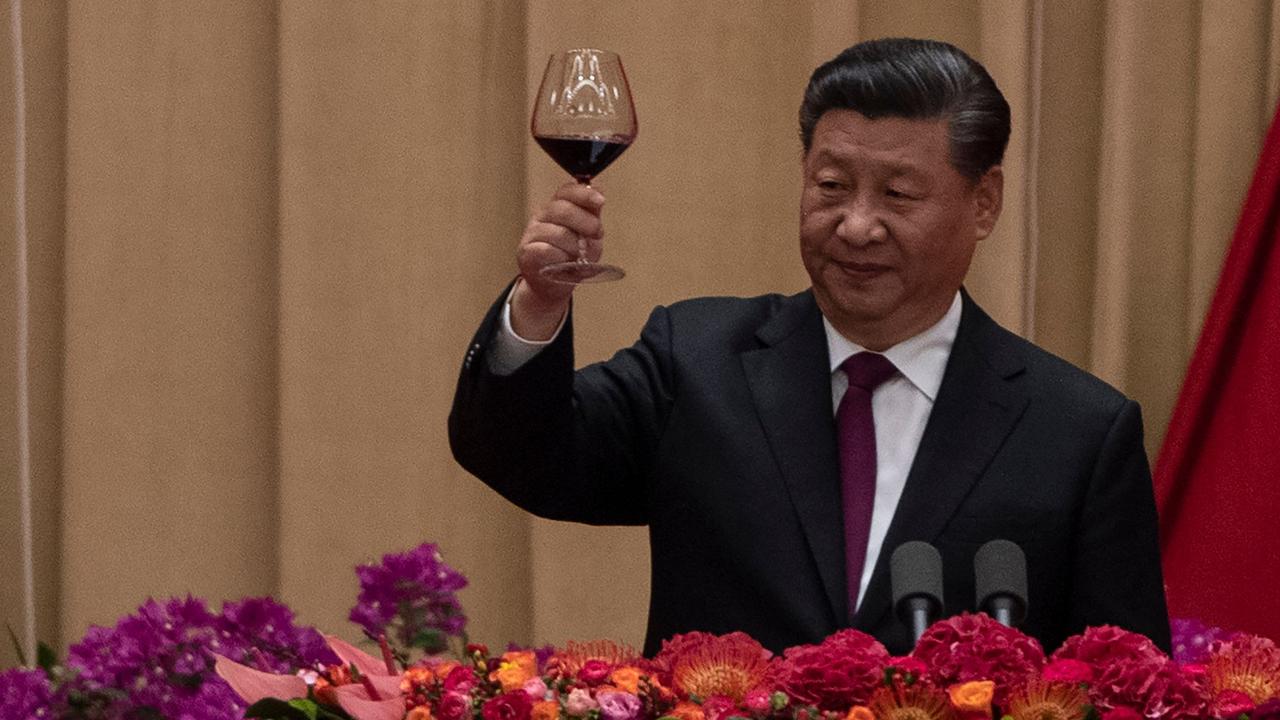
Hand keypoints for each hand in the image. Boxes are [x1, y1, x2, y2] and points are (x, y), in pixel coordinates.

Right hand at [511, 182, 604, 338]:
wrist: (555, 285)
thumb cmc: (572, 258)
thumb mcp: (589, 236)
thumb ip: (593, 216)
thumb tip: (598, 195)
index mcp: (558, 207)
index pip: (567, 191)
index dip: (584, 194)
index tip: (600, 201)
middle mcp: (542, 216)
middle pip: (563, 209)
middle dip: (585, 221)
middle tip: (597, 233)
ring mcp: (532, 233)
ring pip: (558, 233)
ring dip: (575, 246)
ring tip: (579, 257)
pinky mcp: (525, 252)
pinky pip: (547, 251)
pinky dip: (561, 258)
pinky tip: (564, 263)